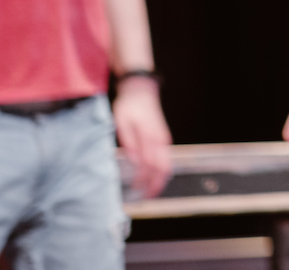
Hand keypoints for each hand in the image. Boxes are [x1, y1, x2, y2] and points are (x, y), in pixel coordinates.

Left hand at [114, 77, 172, 197]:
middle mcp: (161, 140)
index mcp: (151, 137)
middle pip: (164, 168)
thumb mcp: (122, 121)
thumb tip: (134, 160)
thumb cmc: (129, 105)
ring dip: (158, 179)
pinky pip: (164, 159)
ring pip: (166, 165)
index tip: (136, 192)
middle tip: (145, 198)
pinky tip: (149, 176)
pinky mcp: (162, 139)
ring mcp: (163, 139)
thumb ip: (129, 141)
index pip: (151, 165)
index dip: (144, 181)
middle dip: (156, 185)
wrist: (142, 89)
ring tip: (147, 191)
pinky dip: (158, 170)